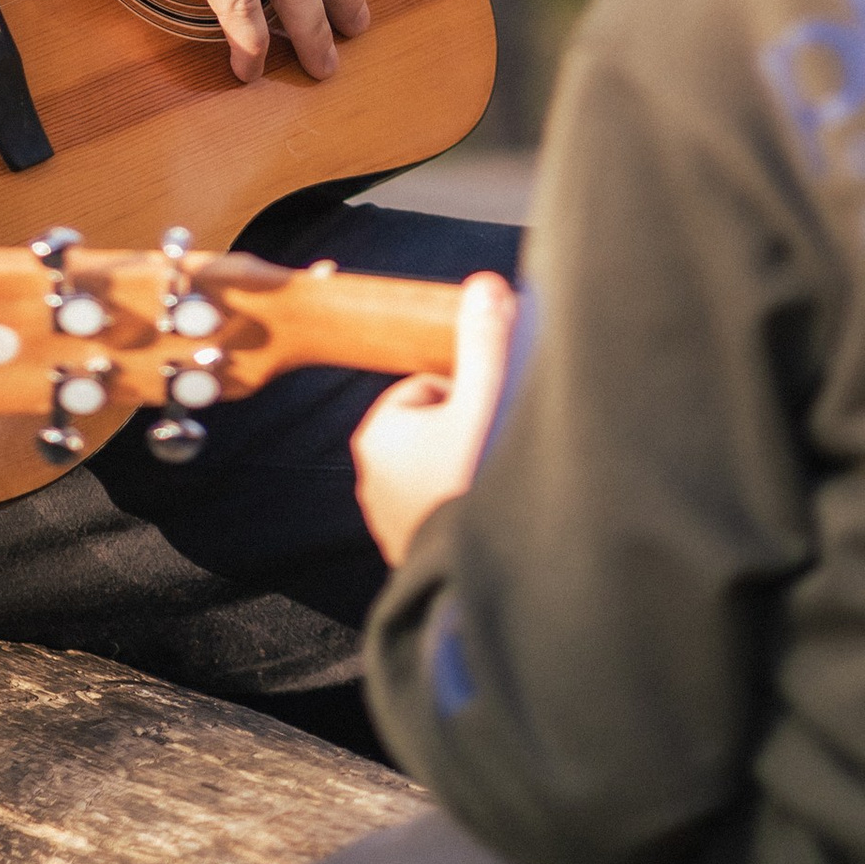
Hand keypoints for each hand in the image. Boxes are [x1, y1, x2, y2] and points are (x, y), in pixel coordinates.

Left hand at [352, 271, 518, 565]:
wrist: (479, 578)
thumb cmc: (475, 481)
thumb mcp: (485, 399)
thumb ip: (485, 341)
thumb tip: (484, 285)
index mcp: (379, 433)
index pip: (430, 386)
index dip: (466, 396)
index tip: (486, 418)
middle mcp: (372, 476)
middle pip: (435, 428)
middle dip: (466, 433)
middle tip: (492, 452)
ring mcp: (389, 518)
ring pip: (438, 468)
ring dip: (465, 470)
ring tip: (490, 485)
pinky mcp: (409, 551)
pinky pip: (438, 508)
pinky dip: (460, 506)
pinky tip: (482, 513)